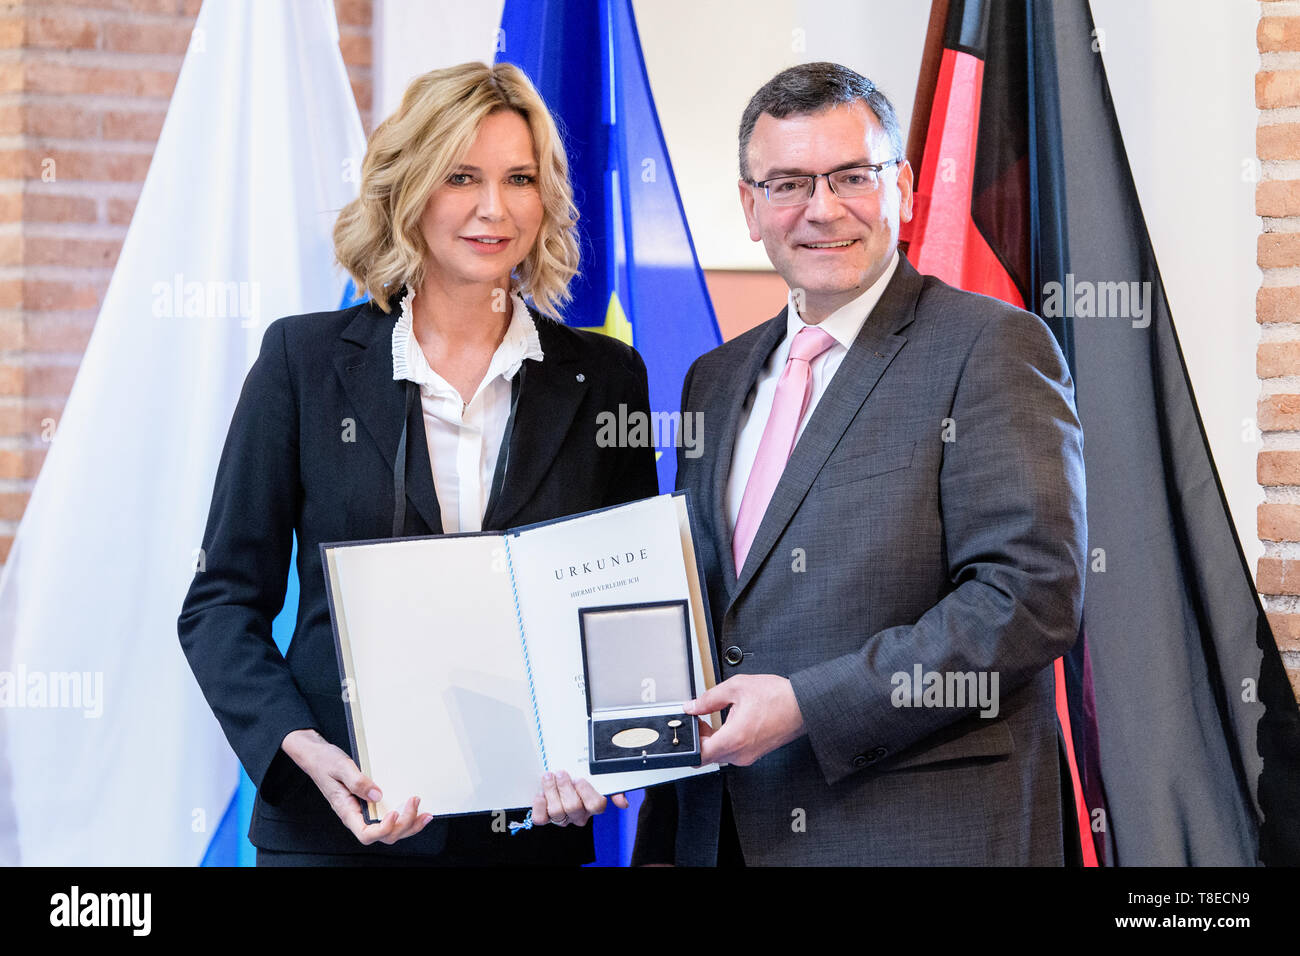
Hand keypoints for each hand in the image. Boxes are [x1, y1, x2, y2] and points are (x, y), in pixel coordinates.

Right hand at [281, 728, 433, 844]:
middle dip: (404, 825)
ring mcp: (364, 812)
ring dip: (409, 825)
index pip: (366, 835)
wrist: (317, 756)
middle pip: (384, 836)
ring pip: (390, 831)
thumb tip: (378, 795)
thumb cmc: (325, 762)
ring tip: (425, 814)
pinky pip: (389, 819)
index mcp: (347, 811)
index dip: (384, 829)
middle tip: (415, 802)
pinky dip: (405, 818)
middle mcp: (357, 816)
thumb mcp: (341, 767)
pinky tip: (416, 811)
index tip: (394, 812)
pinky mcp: (370, 805)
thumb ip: (358, 782)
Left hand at [531, 770, 628, 826]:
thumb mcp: (600, 776)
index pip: (596, 806)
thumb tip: (623, 803)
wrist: (560, 771)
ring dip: (551, 791)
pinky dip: (539, 805)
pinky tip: (541, 793)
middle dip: (565, 787)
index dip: (587, 793)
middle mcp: (578, 814)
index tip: (579, 778)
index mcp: (593, 805)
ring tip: (549, 776)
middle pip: (574, 808)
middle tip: (562, 773)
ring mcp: (562, 817)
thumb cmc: (581, 773)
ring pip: (557, 811)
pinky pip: (541, 818)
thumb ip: (614, 787)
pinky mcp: (545, 817)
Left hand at [684, 674, 805, 766]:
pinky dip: (725, 740)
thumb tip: (692, 706)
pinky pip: (732, 752)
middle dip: (699, 738)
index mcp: (734, 739)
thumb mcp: (736, 687)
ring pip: (720, 754)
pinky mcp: (755, 754)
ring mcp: (748, 756)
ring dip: (712, 739)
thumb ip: (709, 698)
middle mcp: (740, 753)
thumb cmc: (778, 697)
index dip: (689, 742)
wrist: (803, 705)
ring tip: (714, 718)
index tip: (690, 726)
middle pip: (708, 755)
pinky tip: (729, 722)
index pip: (699, 755)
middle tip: (699, 719)